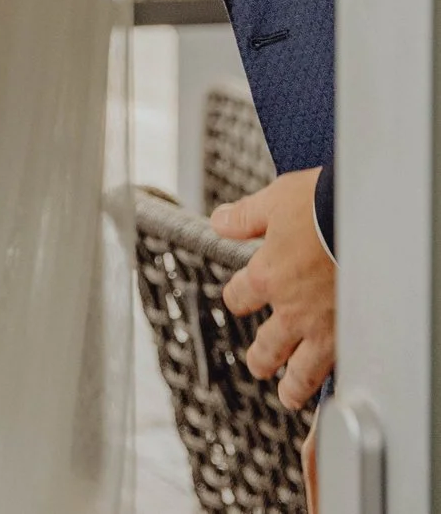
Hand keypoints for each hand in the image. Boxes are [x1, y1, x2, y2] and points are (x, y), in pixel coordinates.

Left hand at [214, 168, 336, 408]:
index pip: (239, 298)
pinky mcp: (356, 336)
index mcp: (266, 276)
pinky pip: (340, 369)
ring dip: (293, 384)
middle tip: (260, 366)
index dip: (238, 298)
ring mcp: (325, 328)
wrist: (375, 222)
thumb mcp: (275, 201)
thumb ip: (246, 217)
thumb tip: (220, 222)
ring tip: (288, 394)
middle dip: (261, 358)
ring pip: (302, 370)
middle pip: (267, 345)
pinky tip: (337, 389)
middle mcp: (292, 309)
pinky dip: (335, 381)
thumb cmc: (327, 207)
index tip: (240, 300)